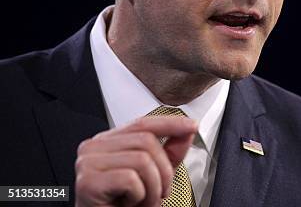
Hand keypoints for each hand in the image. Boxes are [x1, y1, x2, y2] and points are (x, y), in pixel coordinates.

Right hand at [74, 116, 197, 206]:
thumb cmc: (122, 206)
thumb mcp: (153, 175)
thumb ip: (169, 153)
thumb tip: (188, 130)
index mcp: (106, 142)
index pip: (142, 124)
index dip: (170, 123)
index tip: (191, 125)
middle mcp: (93, 148)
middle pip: (146, 141)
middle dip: (163, 171)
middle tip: (159, 193)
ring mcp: (87, 163)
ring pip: (142, 159)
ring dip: (153, 187)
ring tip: (143, 201)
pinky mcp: (88, 182)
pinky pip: (130, 178)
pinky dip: (140, 196)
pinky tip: (129, 205)